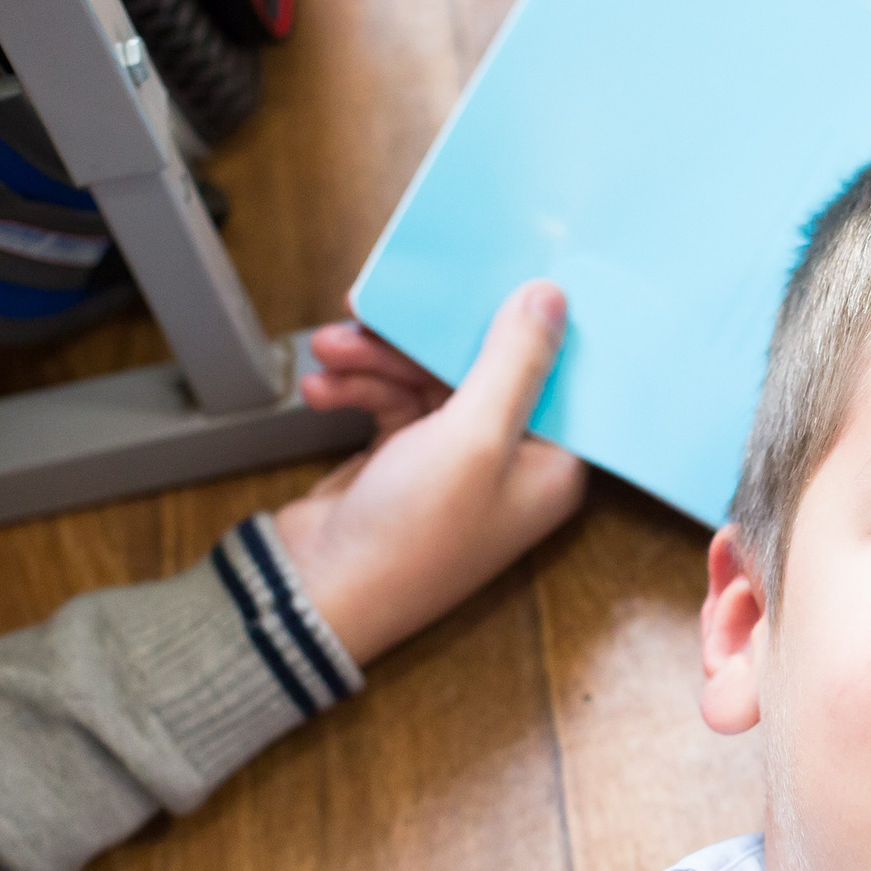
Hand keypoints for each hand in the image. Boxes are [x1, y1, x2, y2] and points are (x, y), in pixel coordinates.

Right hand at [274, 280, 586, 663]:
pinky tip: (322, 389)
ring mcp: (456, 464)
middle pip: (482, 369)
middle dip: (420, 343)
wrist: (315, 592)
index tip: (494, 278)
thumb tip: (553, 297)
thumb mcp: (474, 436)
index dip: (525, 327)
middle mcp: (512, 464)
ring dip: (377, 361)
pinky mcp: (405, 462)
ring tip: (331, 351)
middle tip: (371, 315)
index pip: (555, 377)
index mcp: (553, 466)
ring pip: (427, 380)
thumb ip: (515, 361)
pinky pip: (392, 402)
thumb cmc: (410, 533)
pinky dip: (359, 389)